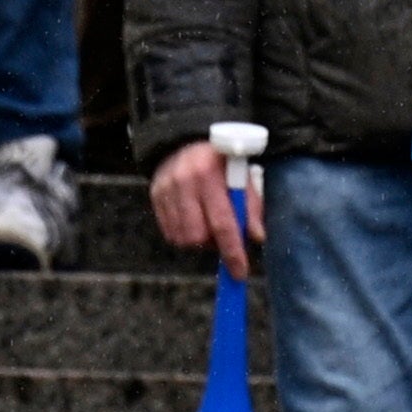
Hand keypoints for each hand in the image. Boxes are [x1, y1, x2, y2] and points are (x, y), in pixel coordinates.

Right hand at [146, 139, 257, 273]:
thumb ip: (251, 205)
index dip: (232, 252)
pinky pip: (170, 233)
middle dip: (213, 244)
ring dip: (199, 241)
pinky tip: (194, 219)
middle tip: (223, 235)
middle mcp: (184, 182)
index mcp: (210, 174)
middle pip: (198, 236)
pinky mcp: (155, 197)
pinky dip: (184, 235)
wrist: (186, 139)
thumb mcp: (242, 175)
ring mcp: (166, 190)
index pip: (222, 223)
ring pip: (182, 238)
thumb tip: (256, 237)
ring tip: (208, 224)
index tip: (240, 272)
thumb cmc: (222, 162)